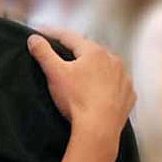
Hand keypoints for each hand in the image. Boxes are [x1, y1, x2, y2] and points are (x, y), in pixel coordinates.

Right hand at [27, 28, 134, 143]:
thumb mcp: (54, 73)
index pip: (69, 36)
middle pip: (88, 50)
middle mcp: (113, 60)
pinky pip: (115, 83)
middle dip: (74, 50)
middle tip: (59, 54)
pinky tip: (97, 90)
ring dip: (92, 67)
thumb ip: (43, 53)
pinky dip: (105, 83)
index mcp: (94, 52)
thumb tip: (34, 39)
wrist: (99, 128)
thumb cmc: (77, 99)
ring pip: (104, 66)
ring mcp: (123, 78)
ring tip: (79, 74)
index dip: (52, 33)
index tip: (40, 32)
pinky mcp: (128, 95)